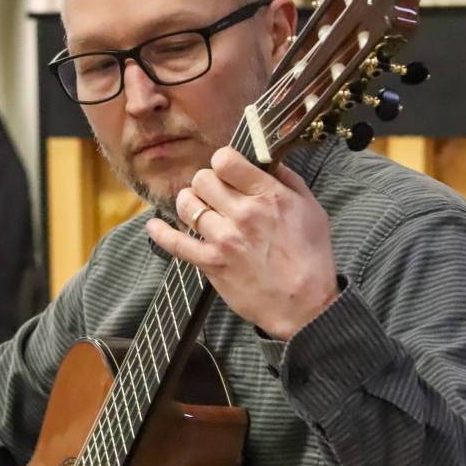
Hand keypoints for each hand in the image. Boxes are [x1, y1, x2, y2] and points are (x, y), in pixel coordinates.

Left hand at [146, 147, 338, 339]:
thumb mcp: (311, 209)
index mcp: (268, 195)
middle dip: (205, 183)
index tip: (226, 172)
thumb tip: (266, 160)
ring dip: (189, 204)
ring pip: (187, 205)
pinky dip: (160, 233)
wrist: (304, 305)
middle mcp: (243, 213)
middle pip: (202, 179)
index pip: (226, 160)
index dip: (222, 162)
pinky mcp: (212, 263)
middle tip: (213, 194)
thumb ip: (287, 180)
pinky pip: (176, 243)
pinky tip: (153, 226)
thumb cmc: (311, 258)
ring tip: (197, 209)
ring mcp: (224, 239)